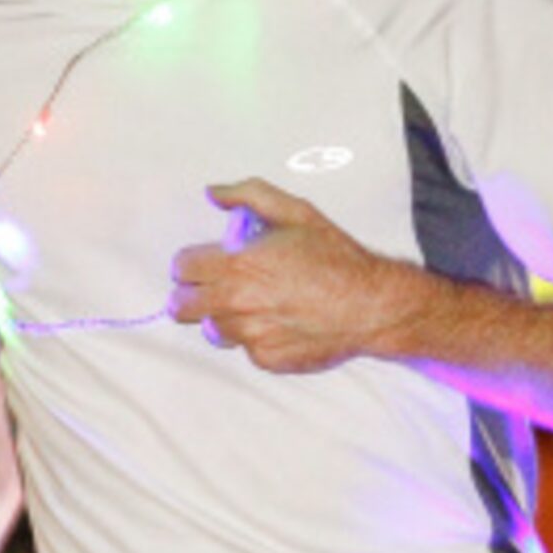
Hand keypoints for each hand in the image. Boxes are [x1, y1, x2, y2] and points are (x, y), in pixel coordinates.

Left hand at [168, 178, 400, 372]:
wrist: (371, 305)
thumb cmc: (335, 257)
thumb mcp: (295, 212)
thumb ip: (248, 195)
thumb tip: (213, 193)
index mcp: (238, 265)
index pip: (182, 268)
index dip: (192, 263)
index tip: (205, 263)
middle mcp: (237, 304)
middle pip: (182, 306)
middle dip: (194, 294)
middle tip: (217, 287)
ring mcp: (250, 336)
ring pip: (212, 329)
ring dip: (225, 317)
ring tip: (255, 304)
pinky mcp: (266, 359)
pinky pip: (245, 349)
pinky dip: (256, 337)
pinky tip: (280, 322)